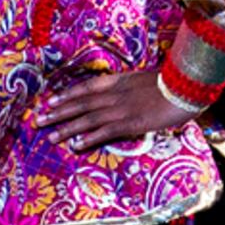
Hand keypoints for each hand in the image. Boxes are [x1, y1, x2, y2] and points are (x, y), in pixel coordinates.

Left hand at [28, 66, 198, 154]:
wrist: (186, 87)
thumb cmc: (171, 83)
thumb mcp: (146, 79)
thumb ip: (131, 86)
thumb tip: (123, 92)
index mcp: (118, 81)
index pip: (85, 88)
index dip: (66, 96)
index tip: (50, 102)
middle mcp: (114, 94)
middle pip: (80, 104)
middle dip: (58, 113)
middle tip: (38, 120)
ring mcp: (121, 109)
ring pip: (87, 119)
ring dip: (67, 128)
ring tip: (50, 136)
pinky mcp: (130, 123)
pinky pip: (104, 132)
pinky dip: (88, 138)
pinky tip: (75, 145)